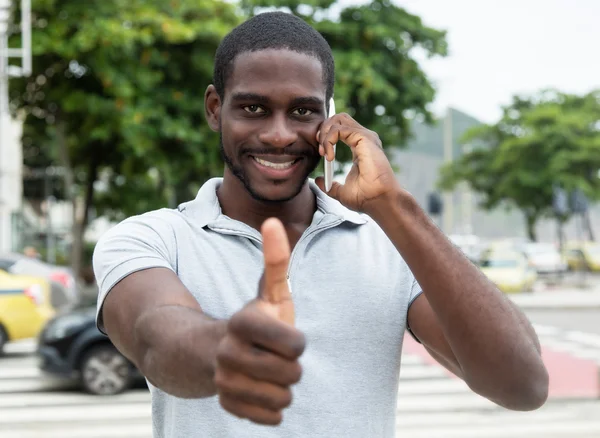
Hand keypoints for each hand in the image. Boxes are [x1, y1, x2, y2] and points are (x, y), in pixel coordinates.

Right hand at [215, 218, 304, 424]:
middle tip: (274, 357)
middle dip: (291, 366)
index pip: (296, 344)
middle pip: (292, 374)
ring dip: (282, 387)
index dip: (296, 342)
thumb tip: (274, 219)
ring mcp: (224, 382)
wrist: (213, 353)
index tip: (284, 336)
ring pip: (282, 399)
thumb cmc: (254, 321)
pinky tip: (258, 389)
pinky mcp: (227, 405)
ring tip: (266, 372)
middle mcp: (228, 353)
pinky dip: (271, 407)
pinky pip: (270, 418)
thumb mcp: (267, 292)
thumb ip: (275, 260)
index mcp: (243, 322)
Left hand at [314, 113, 400, 212]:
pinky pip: (339, 129)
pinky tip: (329, 156)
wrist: (379, 201)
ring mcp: (365, 137)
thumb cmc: (366, 198)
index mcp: (360, 147)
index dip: (326, 136)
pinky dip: (329, 140)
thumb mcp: (341, 192)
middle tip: (320, 149)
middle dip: (324, 129)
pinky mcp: (364, 138)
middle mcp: (364, 139)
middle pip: (339, 118)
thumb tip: (318, 180)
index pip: (340, 129)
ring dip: (325, 133)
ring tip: (323, 152)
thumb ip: (330, 185)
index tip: (321, 153)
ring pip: (338, 119)